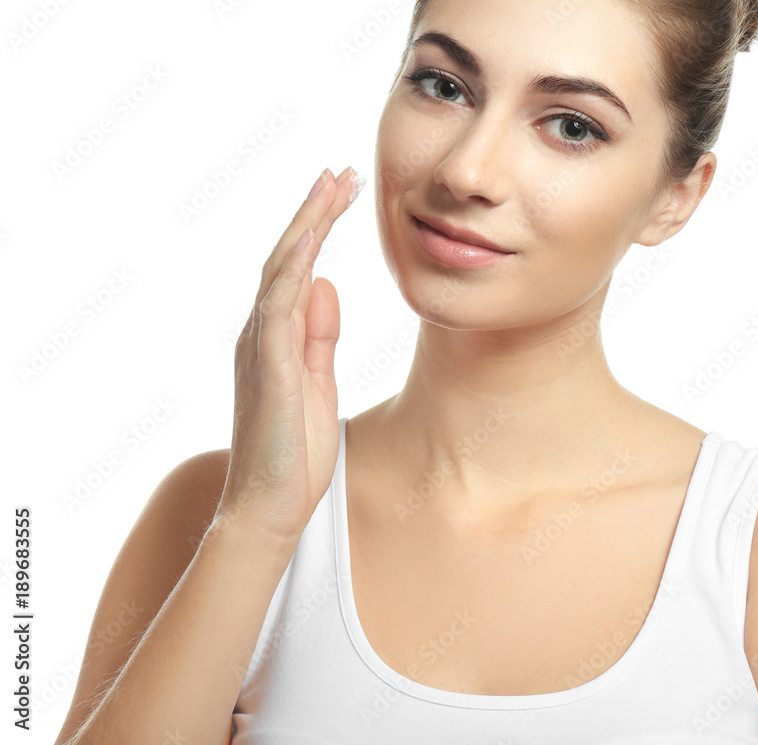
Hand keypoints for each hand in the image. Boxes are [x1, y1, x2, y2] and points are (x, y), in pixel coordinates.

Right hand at [216, 166, 363, 545]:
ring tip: (331, 186)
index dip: (317, 228)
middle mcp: (261, 333)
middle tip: (339, 173)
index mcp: (276, 337)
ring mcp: (260, 347)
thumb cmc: (296, 453)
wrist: (271, 506)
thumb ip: (319, 335)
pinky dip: (294, 268)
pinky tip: (313, 240)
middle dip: (314, 212)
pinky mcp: (269, 366)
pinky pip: (278, 305)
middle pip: (287, 257)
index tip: (343, 194)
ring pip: (280, 270)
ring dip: (306, 225)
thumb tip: (327, 285)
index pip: (297, 269)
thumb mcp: (318, 382)